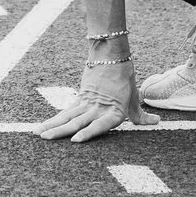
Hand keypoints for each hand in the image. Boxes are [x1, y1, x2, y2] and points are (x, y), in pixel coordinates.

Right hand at [34, 52, 154, 141]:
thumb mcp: (135, 99)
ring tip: (39, 134)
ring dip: (52, 126)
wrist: (112, 56)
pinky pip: (66, 111)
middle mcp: (99, 109)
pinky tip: (43, 126)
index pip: (99, 125)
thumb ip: (141, 116)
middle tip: (46, 139)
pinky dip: (54, 119)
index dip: (87, 133)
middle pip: (77, 122)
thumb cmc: (125, 79)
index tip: (74, 140)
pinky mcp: (80, 97)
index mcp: (114, 112)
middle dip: (60, 131)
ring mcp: (87, 103)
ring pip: (67, 116)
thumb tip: (157, 122)